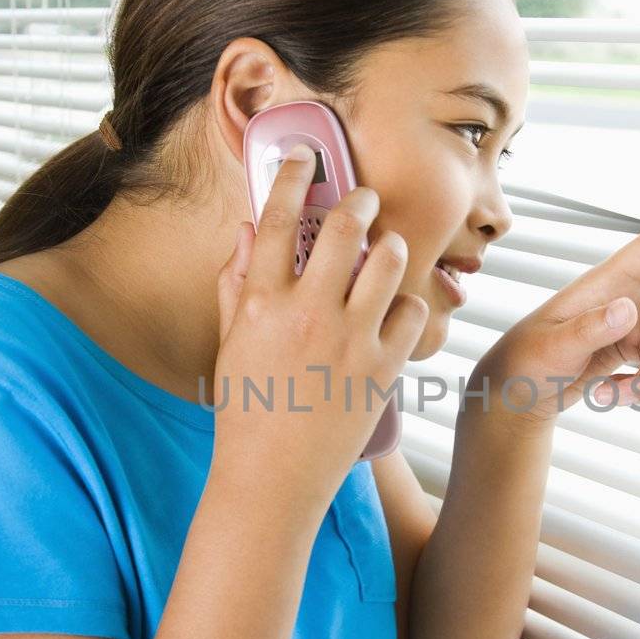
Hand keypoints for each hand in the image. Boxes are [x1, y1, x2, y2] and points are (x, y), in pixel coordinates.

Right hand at [211, 150, 428, 508]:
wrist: (272, 482)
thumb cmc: (246, 413)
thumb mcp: (228, 346)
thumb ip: (235, 286)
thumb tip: (248, 231)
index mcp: (261, 303)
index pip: (278, 218)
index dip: (292, 176)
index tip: (303, 156)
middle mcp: (307, 313)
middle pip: (344, 227)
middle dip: (358, 199)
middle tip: (363, 197)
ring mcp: (349, 340)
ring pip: (388, 260)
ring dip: (389, 244)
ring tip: (385, 248)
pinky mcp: (383, 369)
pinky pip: (411, 311)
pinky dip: (406, 303)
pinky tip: (393, 309)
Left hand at [466, 213, 639, 432]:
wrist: (518, 391)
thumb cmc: (526, 361)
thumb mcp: (552, 348)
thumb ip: (590, 329)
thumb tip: (628, 310)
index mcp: (608, 283)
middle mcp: (628, 297)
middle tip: (617, 397)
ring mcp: (633, 324)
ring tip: (607, 398)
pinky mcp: (634, 347)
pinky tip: (608, 393)